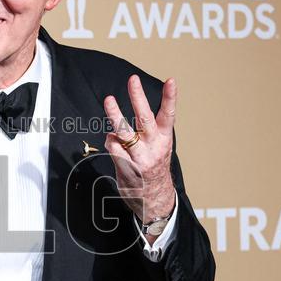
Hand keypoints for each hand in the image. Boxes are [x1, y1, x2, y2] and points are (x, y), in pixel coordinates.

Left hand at [103, 76, 176, 223]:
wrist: (155, 200)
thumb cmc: (153, 168)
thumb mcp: (157, 148)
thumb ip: (142, 134)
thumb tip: (116, 129)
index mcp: (164, 138)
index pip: (168, 114)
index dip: (170, 97)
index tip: (171, 81)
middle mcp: (153, 147)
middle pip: (145, 118)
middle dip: (138, 97)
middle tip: (133, 80)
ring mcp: (140, 158)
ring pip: (124, 132)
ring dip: (115, 115)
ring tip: (109, 100)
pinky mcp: (127, 168)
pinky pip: (113, 147)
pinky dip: (110, 141)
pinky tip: (113, 142)